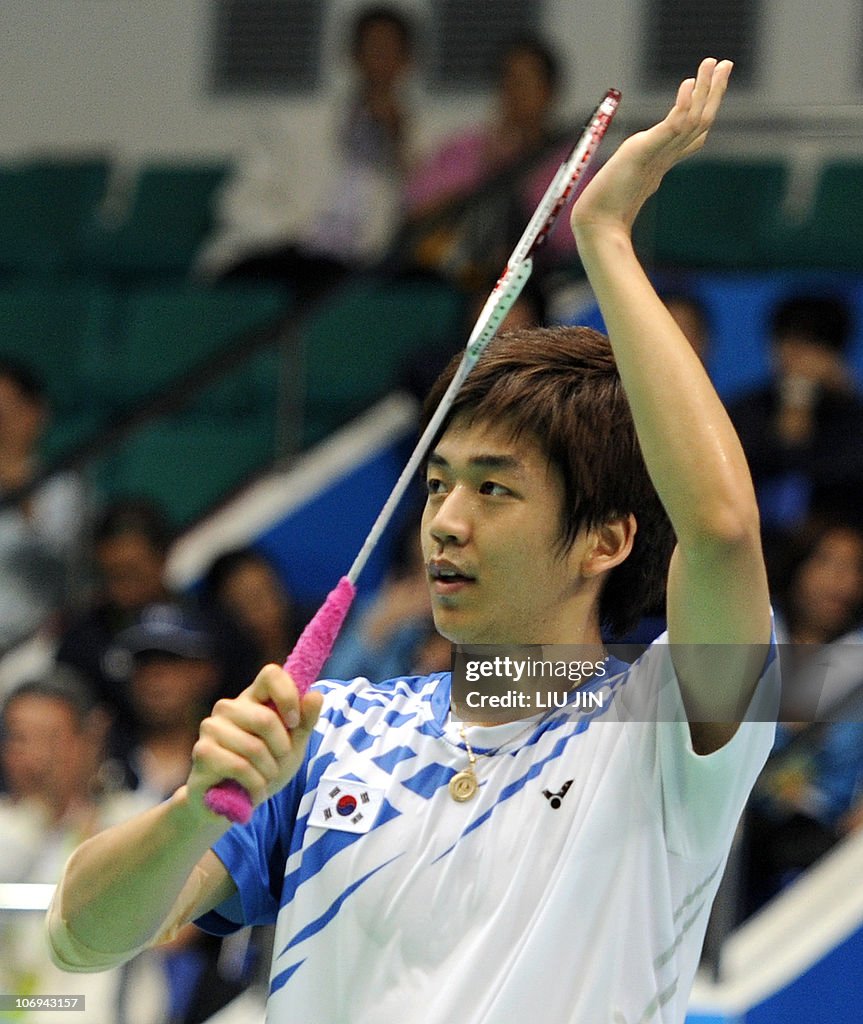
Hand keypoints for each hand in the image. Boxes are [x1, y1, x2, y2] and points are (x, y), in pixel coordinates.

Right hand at [186, 664, 322, 816]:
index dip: (288, 696)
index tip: (294, 723)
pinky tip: (252, 791)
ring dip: (268, 772)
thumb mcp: (292, 746)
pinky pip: (240, 768)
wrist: (231, 805)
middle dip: (281, 750)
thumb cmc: (263, 769)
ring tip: (264, 780)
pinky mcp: (202, 751)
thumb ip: (305, 721)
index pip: (271, 674)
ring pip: (254, 748)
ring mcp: (211, 727)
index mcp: (252, 698)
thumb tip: (315, 696)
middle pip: (265, 719)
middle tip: (278, 764)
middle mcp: (228, 707)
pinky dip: (255, 785)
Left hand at [571, 57, 732, 240]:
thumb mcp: (626, 182)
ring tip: (713, 62)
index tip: (714, 80)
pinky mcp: (644, 155)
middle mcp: (665, 159)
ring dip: (705, 90)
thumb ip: (637, 166)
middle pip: (700, 122)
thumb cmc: (605, 212)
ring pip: (692, 120)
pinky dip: (682, 106)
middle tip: (726, 62)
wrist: (598, 225)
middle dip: (714, 92)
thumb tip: (638, 156)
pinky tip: (688, 84)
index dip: (706, 108)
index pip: (693, 134)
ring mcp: (657, 157)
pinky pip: (671, 128)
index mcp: (662, 164)